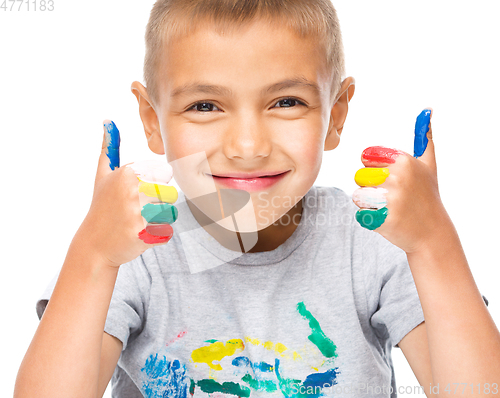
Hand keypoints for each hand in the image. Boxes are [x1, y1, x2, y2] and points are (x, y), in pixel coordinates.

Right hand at [77, 120, 177, 267]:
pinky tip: (139, 234)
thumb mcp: (103, 175)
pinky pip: (167, 231)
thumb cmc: (102, 207)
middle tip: (138, 211)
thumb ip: (109, 148)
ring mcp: (138, 213)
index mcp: (127, 173)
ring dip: (159, 220)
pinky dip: (157, 235)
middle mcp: (132, 191)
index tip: (138, 193)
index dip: (155, 185)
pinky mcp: (143, 235)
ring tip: (138, 222)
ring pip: (170, 212)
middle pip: (169, 193)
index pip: (164, 173)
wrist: (94, 245)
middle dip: (158, 203)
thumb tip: (108, 121)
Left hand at [352, 109, 450, 253]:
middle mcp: (397, 178)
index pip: (366, 157)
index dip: (374, 168)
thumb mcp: (429, 165)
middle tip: (390, 195)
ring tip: (389, 207)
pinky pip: (360, 214)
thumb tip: (427, 110)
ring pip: (357, 195)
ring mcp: (390, 200)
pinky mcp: (383, 220)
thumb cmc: (427, 196)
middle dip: (370, 186)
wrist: (433, 233)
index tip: (389, 178)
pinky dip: (370, 218)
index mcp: (403, 161)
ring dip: (369, 203)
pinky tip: (388, 219)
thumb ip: (424, 138)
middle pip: (359, 176)